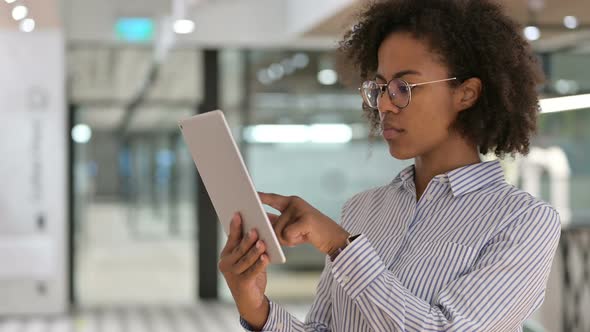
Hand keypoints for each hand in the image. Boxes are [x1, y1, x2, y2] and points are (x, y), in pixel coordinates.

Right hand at [218, 213, 269, 329]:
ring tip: (263, 242)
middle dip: (247, 238)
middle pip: (239, 248)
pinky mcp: (242, 284)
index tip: (239, 214)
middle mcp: (226, 264)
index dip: (235, 226)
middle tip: (256, 228)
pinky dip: (260, 264)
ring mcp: (232, 274)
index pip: (231, 238)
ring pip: (246, 259)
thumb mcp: (246, 259)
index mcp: (226, 254)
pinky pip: (253, 271)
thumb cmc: (249, 274)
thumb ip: (247, 246)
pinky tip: (266, 257)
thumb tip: (255, 227)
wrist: (250, 301)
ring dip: (255, 250)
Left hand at [259, 192, 349, 254]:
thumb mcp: (289, 227)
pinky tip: (304, 236)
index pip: (271, 198)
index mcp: (290, 202)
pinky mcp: (306, 220)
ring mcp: (301, 210)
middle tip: (290, 233)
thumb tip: (260, 225)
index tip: (249, 193)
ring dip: (287, 239)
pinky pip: (288, 235)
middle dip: (278, 234)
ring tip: (301, 235)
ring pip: (279, 231)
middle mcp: (294, 203)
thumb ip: (276, 223)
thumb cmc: (308, 233)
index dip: (260, 196)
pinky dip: (294, 240)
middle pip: (272, 223)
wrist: (332, 238)